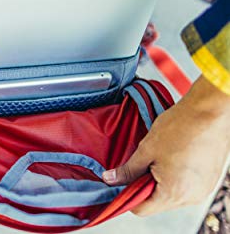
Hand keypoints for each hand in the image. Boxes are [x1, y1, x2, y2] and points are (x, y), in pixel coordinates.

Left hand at [103, 76, 229, 215]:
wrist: (210, 111)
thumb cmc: (179, 127)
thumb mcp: (146, 150)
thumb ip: (127, 170)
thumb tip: (109, 180)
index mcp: (174, 193)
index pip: (141, 209)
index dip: (126, 195)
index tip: (122, 180)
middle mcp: (191, 197)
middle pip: (156, 203)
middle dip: (143, 185)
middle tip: (142, 162)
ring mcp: (203, 190)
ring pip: (171, 195)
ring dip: (160, 181)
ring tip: (160, 157)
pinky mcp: (209, 181)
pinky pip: (186, 187)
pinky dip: (175, 177)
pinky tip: (173, 157)